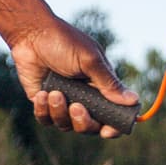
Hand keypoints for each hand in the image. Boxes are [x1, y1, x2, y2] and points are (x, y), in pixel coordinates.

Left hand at [11, 24, 142, 135]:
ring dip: (60, 112)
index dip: (112, 127)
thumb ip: (108, 83)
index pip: (111, 115)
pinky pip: (46, 119)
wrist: (31, 34)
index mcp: (99, 87)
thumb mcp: (90, 61)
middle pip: (89, 126)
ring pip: (66, 125)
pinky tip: (42, 94)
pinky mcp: (42, 102)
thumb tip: (134, 101)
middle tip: (76, 107)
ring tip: (54, 93)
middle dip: (84, 122)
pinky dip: (44, 110)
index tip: (107, 131)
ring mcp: (62, 101)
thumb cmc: (63, 42)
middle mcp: (82, 97)